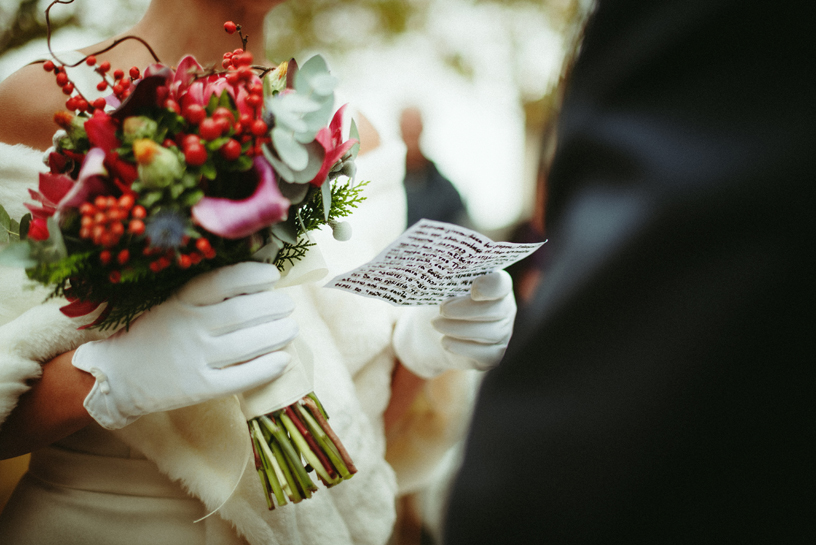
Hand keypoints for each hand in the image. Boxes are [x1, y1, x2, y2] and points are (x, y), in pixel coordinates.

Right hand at [72, 262, 297, 428]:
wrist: (117, 377)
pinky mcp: (198, 388)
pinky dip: (266, 368)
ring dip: (277, 334)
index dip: (253, 275)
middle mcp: (188, 327)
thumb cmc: (154, 334)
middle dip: (273, 306)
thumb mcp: (173, 304)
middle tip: (287, 305)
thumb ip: (207, 294)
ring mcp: (193, 359)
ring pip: (246, 344)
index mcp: (181, 301)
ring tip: (291, 327)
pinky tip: (283, 360)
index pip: (223, 281)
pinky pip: (239, 378)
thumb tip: (259, 281)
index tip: (272, 276)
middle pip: (242, 312)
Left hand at [393, 270, 515, 377]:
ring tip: (436, 323)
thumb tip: (436, 271)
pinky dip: (463, 348)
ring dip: (459, 328)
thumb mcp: (441, 287)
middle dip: (468, 310)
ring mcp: (502, 333)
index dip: (490, 286)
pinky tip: (445, 341)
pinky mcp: (493, 355)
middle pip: (498, 310)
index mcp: (494, 285)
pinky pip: (486, 354)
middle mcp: (504, 308)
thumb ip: (445, 278)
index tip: (473, 289)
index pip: (502, 284)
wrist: (430, 331)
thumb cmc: (439, 301)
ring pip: (491, 333)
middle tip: (442, 308)